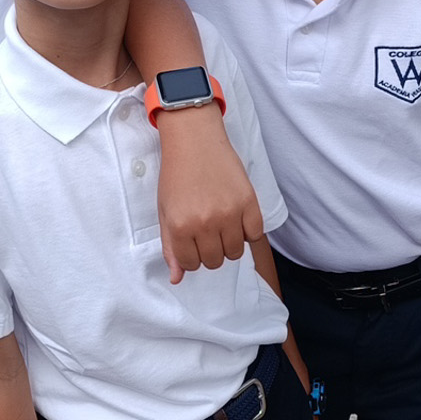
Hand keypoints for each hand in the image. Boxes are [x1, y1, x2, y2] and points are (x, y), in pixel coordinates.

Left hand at [155, 104, 262, 283]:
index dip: (191, 257)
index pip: (191, 264)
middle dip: (209, 252)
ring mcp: (230, 213)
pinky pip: (255, 235)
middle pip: (214, 261)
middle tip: (206, 232)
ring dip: (228, 245)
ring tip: (221, 225)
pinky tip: (237, 219)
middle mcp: (205, 223)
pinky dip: (247, 233)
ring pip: (235, 252)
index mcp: (181, 226)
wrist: (195, 141)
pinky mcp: (249, 202)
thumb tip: (177, 279)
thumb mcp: (165, 212)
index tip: (191, 243)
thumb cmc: (177, 175)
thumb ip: (171, 247)